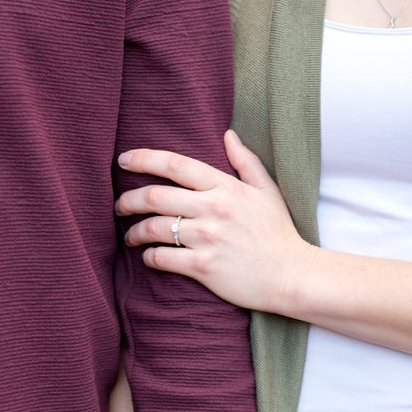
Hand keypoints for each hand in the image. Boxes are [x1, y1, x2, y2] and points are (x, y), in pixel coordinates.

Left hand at [115, 130, 316, 312]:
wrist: (292, 276)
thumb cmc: (278, 233)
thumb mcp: (267, 192)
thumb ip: (246, 162)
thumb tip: (228, 135)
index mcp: (226, 187)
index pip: (176, 165)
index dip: (143, 159)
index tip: (123, 160)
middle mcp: (214, 209)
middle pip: (155, 196)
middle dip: (127, 200)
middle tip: (119, 206)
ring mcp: (208, 238)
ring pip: (153, 228)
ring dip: (134, 232)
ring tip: (130, 236)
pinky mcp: (204, 267)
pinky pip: (162, 258)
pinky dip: (148, 257)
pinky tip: (148, 257)